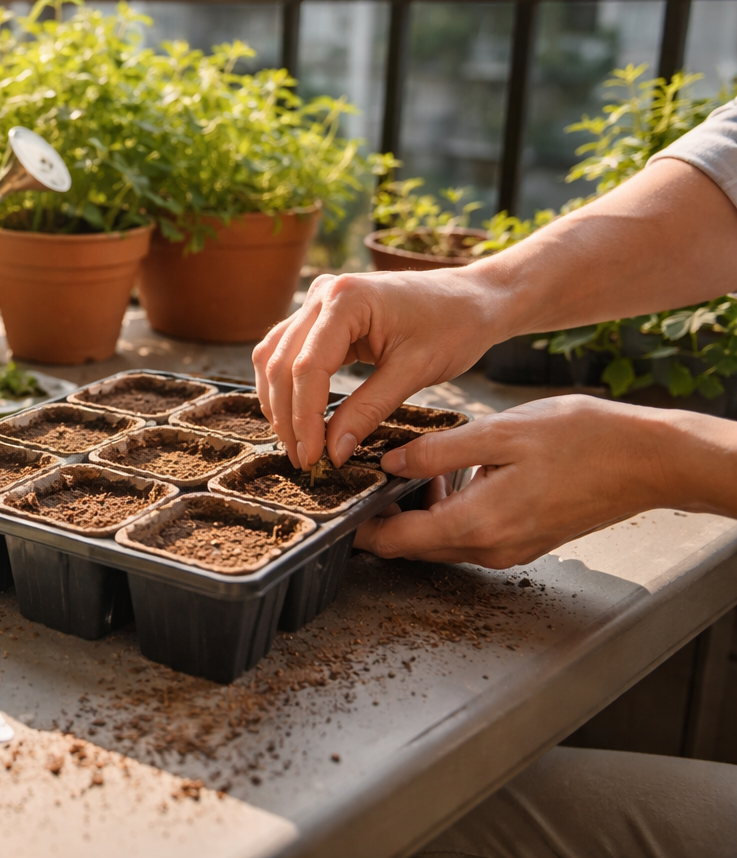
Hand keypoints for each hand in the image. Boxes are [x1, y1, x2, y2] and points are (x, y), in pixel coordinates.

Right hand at [252, 269, 506, 468]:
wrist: (474, 298)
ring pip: (273, 356)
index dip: (304, 417)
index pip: (307, 367)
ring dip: (279, 402)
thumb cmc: (455, 325)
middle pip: (281, 363)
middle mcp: (323, 293)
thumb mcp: (414, 372)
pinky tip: (297, 414)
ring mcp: (318, 300)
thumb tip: (332, 450)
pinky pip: (287, 351)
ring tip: (297, 442)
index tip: (312, 456)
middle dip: (287, 416)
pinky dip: (288, 385)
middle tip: (302, 458)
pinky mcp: (321, 314)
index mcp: (347, 298)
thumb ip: (368, 410)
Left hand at [354, 395, 681, 567]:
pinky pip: (468, 533)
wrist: (648, 459)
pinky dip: (448, 509)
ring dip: (418, 509)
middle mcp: (489, 549)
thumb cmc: (581, 439)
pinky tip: (453, 472)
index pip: (395, 543)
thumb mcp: (498, 433)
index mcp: (476, 526)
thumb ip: (436, 451)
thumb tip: (388, 462)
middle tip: (366, 473)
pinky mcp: (523, 541)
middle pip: (413, 545)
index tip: (335, 504)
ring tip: (414, 464)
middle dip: (385, 515)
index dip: (358, 527)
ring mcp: (509, 550)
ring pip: (440, 539)